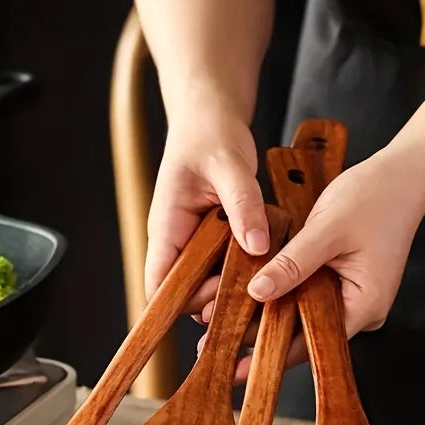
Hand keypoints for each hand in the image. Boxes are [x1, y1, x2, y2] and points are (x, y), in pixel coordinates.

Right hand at [144, 99, 269, 314]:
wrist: (210, 117)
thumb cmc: (209, 134)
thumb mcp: (230, 165)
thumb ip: (243, 204)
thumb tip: (255, 246)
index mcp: (167, 227)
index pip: (158, 284)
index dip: (178, 304)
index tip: (215, 307)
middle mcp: (177, 240)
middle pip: (186, 292)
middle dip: (215, 299)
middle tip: (254, 289)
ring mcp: (195, 241)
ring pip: (207, 282)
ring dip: (233, 285)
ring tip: (265, 277)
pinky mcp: (213, 238)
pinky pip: (224, 265)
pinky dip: (243, 269)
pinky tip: (267, 263)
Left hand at [195, 152, 424, 380]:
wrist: (405, 175)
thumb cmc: (374, 197)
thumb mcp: (326, 229)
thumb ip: (292, 263)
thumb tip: (256, 293)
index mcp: (363, 305)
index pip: (310, 344)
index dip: (269, 355)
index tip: (234, 368)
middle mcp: (360, 309)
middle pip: (304, 334)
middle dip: (261, 338)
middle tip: (214, 342)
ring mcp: (353, 296)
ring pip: (304, 315)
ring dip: (268, 314)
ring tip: (223, 320)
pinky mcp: (345, 281)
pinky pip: (309, 296)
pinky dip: (283, 294)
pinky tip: (252, 293)